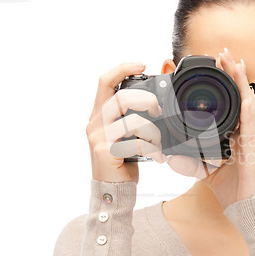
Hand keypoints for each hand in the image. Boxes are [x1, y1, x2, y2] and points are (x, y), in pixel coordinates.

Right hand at [86, 62, 165, 182]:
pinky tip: (158, 157)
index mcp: (99, 115)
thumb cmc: (122, 161)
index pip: (105, 82)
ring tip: (159, 143)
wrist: (112, 191)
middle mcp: (95, 123)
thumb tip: (155, 102)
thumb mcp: (125, 135)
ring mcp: (99, 138)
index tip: (142, 64)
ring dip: (153, 131)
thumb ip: (132, 117)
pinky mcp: (106, 152)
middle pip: (121, 97)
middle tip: (159, 110)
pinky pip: (135, 142)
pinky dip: (152, 148)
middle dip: (147, 100)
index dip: (122, 68)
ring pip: (132, 121)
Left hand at [166, 48, 254, 208]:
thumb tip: (168, 156)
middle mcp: (243, 129)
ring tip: (234, 60)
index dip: (224, 82)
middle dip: (231, 73)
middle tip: (222, 53)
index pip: (229, 101)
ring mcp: (250, 135)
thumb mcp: (203, 169)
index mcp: (232, 131)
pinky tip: (245, 92)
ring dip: (240, 80)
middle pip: (239, 94)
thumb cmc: (229, 185)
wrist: (243, 203)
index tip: (214, 65)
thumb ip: (188, 161)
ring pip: (247, 100)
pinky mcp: (253, 144)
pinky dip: (248, 105)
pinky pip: (250, 121)